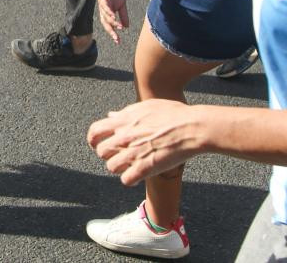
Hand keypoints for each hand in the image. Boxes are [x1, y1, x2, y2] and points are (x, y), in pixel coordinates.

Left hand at [87, 100, 205, 186]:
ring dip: (121, 168)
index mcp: (123, 121)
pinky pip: (126, 180)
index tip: (98, 144)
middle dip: (110, 155)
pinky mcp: (144, 168)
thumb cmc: (174, 114)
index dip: (94, 140)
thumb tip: (111, 115)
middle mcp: (124, 136)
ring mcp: (133, 152)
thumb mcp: (146, 107)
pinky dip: (131, 179)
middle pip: (101, 151)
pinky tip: (140, 174)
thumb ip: (126, 113)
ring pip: (111, 167)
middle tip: (122, 156)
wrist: (192, 127)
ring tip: (132, 165)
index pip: (94, 131)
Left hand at [97, 0, 128, 43]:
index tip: (119, 42)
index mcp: (107, 13)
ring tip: (118, 27)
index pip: (109, 25)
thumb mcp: (121, 5)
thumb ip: (123, 16)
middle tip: (117, 39)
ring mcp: (102, 4)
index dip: (113, 33)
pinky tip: (113, 16)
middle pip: (105, 23)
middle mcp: (103, 10)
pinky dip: (109, 12)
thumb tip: (126, 27)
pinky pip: (105, 6)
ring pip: (105, 16)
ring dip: (112, 22)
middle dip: (111, 31)